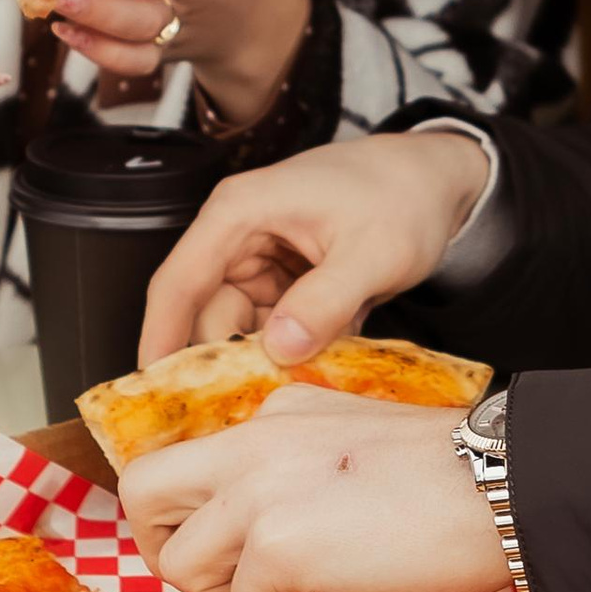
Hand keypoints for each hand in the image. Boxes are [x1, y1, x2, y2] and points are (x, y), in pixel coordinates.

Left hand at [120, 390, 508, 591]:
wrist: (502, 485)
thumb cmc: (451, 477)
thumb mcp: (354, 442)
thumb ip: (296, 467)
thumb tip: (260, 537)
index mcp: (274, 412)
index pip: (185, 460)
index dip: (191, 516)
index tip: (229, 548)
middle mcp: (252, 442)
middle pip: (142, 494)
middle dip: (168, 551)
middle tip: (226, 580)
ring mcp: (258, 491)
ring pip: (184, 566)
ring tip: (306, 591)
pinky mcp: (278, 546)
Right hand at [139, 129, 492, 364]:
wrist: (437, 179)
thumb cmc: (403, 193)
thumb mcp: (374, 250)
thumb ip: (326, 300)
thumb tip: (280, 348)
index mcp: (240, 213)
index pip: (178, 284)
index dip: (159, 341)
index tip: (153, 396)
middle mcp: (239, 237)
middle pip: (207, 316)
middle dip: (226, 365)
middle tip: (250, 412)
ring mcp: (261, 262)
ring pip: (240, 331)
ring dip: (266, 364)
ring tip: (296, 393)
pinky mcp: (285, 284)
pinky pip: (272, 331)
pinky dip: (293, 353)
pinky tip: (319, 368)